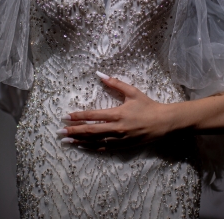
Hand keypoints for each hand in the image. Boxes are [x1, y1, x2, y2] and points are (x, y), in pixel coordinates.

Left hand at [58, 72, 175, 150]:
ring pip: (95, 141)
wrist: (163, 123)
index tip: (66, 116)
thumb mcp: (132, 91)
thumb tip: (99, 74)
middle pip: (90, 131)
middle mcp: (116, 128)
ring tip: (67, 140)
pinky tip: (83, 147)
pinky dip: (92, 148)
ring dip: (80, 140)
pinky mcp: (123, 146)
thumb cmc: (147, 105)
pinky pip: (104, 148)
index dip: (78, 116)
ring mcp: (119, 139)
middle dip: (74, 130)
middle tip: (60, 131)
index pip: (93, 116)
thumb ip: (115, 83)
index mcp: (117, 113)